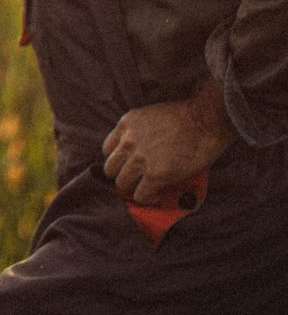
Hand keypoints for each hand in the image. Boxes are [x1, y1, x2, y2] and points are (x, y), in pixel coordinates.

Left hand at [102, 78, 236, 205]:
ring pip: (122, 184)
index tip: (129, 165)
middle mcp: (128, 141)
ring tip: (149, 188)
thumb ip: (139, 131)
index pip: (108, 149)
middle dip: (124, 175)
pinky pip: (141, 196)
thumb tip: (139, 150)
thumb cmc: (186, 118)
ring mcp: (139, 159)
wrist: (206, 121)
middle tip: (138, 180)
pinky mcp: (155, 175)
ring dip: (135, 188)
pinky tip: (158, 195)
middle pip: (111, 169)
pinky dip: (148, 198)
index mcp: (126, 124)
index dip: (119, 160)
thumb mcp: (151, 116)